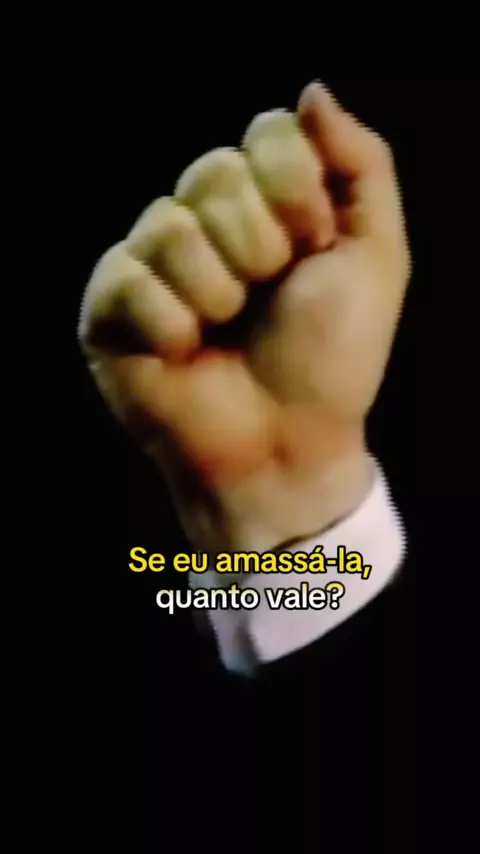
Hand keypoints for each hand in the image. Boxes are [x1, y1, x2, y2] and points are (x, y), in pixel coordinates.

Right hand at [78, 82, 409, 551]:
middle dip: (260, 248)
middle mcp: (201, 223)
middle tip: (267, 299)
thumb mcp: (375, 257)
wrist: (287, 444)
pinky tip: (185, 354)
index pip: (266, 136)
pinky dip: (172, 326)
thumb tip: (311, 92)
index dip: (297, 194)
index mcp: (262, 204)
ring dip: (218, 292)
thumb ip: (361, 166)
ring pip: (170, 226)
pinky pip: (128, 279)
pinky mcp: (108, 309)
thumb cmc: (331, 359)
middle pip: (214, 173)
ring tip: (225, 333)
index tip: (314, 250)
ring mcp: (150, 263)